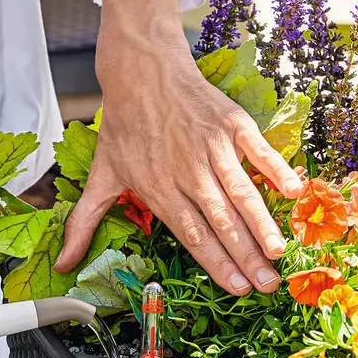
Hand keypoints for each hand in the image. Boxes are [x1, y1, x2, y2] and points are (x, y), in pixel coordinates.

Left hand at [56, 39, 301, 294]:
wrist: (140, 69)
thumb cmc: (123, 125)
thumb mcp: (101, 175)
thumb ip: (84, 223)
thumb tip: (62, 263)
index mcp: (158, 188)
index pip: (192, 235)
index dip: (215, 263)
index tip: (236, 289)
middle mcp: (187, 171)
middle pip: (220, 221)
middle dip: (246, 257)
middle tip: (267, 285)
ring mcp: (212, 146)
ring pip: (240, 192)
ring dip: (261, 224)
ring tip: (278, 252)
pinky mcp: (231, 124)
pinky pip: (258, 150)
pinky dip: (275, 169)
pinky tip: (294, 191)